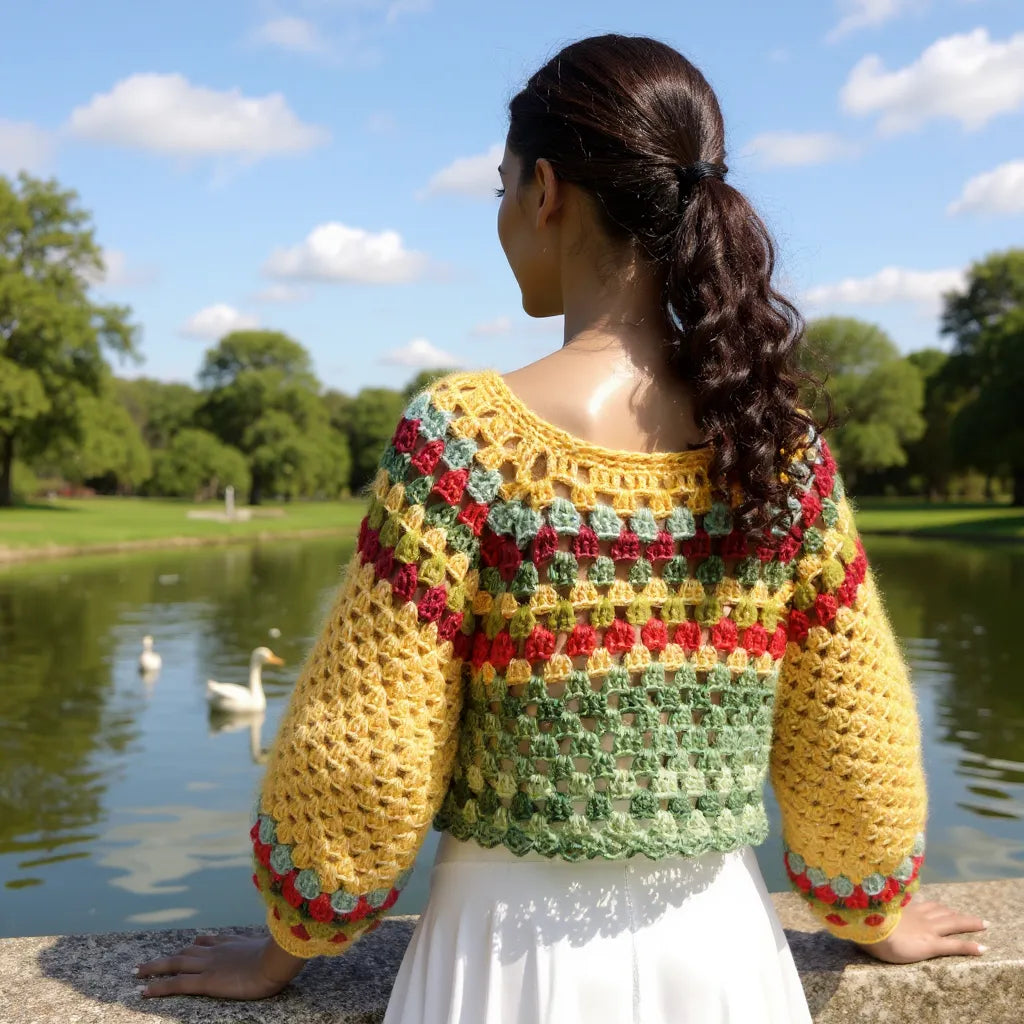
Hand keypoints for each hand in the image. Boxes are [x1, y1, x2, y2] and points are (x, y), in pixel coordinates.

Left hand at [136, 933, 305, 999]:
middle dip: (165, 958)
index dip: (194, 946)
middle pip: (185, 952)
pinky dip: (158, 986)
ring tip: (136, 972)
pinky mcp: (205, 981)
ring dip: (154, 968)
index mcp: (232, 942)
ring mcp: (209, 965)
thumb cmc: (280, 955)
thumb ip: (267, 945)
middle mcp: (216, 951)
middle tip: (145, 963)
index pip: (207, 942)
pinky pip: (176, 984)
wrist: (275, 960)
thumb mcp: (273, 946)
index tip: (187, 947)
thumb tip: (278, 943)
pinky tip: (144, 991)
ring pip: (174, 964)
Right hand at [855, 899, 988, 963]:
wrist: (868, 928)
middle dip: (959, 914)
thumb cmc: (864, 920)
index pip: (927, 906)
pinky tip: (982, 949)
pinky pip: (954, 945)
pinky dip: (970, 946)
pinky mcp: (931, 944)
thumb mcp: (870, 909)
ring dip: (969, 923)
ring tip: (982, 924)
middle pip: (944, 912)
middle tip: (973, 917)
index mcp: (906, 909)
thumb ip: (873, 906)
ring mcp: (927, 929)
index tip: (946, 908)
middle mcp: (919, 916)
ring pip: (954, 923)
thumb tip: (860, 903)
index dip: (939, 907)